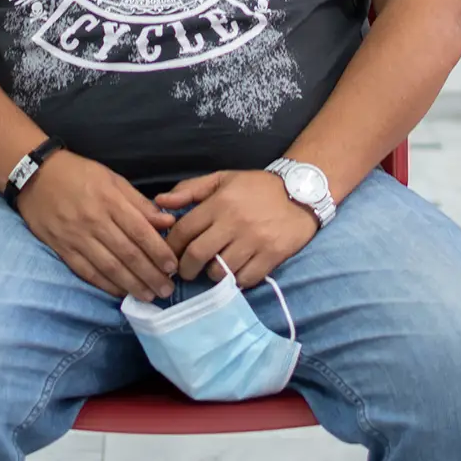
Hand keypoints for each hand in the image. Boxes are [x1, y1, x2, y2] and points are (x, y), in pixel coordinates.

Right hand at [14, 151, 178, 300]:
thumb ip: (139, 203)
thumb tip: (167, 222)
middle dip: (150, 275)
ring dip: (132, 285)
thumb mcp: (112, 178)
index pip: (140, 231)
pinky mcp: (62, 249)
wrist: (35, 176)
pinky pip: (87, 272)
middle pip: (127, 253)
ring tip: (149, 296)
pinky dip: (106, 285)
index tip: (173, 267)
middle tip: (167, 291)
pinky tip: (121, 293)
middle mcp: (94, 221)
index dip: (158, 252)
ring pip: (109, 267)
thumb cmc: (79, 174)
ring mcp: (76, 237)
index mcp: (109, 200)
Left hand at [157, 170, 318, 287]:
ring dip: (211, 274)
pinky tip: (234, 272)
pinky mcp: (272, 256)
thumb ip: (189, 189)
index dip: (171, 246)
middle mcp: (235, 223)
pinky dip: (236, 280)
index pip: (185, 230)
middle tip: (185, 271)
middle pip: (198, 255)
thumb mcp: (222, 179)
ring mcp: (254, 241)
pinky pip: (245, 279)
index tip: (169, 254)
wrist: (301, 192)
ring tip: (212, 269)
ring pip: (220, 271)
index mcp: (220, 202)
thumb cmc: (256, 187)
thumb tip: (159, 202)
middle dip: (185, 268)